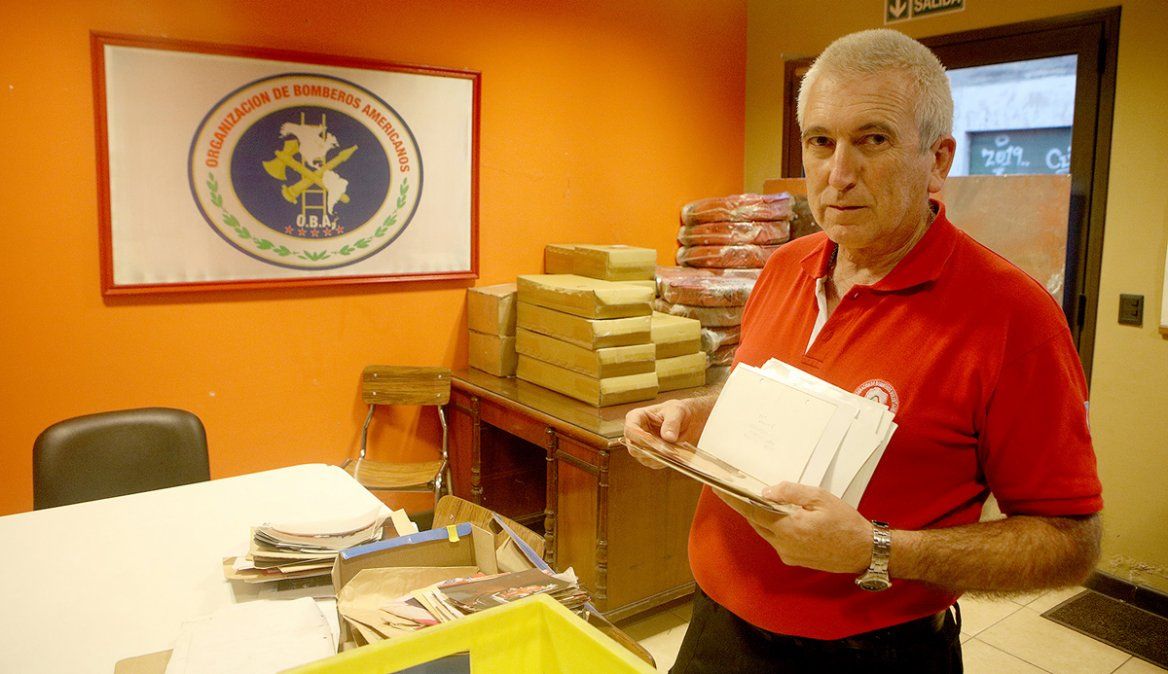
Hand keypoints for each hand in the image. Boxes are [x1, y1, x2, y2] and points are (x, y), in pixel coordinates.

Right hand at [623, 397, 713, 469]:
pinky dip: (665, 461)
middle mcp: (635, 434)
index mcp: (636, 418)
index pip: (631, 430)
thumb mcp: (677, 411)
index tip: (654, 441)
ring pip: (644, 458)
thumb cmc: (677, 411)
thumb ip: (672, 422)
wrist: (686, 422)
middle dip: (651, 450)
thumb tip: (668, 437)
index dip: (640, 437)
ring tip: (675, 452)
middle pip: (634, 448)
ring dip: (660, 457)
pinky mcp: (650, 457)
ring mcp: (641, 447)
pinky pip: (654, 463)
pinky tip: (675, 455)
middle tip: (669, 450)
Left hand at [715, 482, 873, 573]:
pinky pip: (777, 540)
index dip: (734, 500)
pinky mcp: (794, 559)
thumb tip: (767, 491)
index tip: (719, 489)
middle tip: (740, 490)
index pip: (752, 511)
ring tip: (762, 500)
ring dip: (762, 517)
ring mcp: (788, 554)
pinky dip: (775, 527)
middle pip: (757, 522)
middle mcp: (783, 544)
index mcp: (788, 528)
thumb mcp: (821, 498)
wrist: (864, 551)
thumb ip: (791, 493)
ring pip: (766, 531)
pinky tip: (783, 516)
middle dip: (747, 506)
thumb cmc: (845, 522)